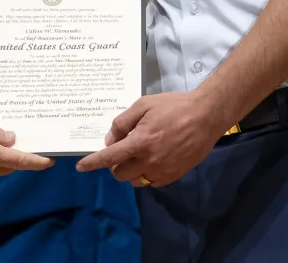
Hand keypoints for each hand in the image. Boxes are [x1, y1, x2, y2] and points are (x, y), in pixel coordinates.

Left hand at [76, 91, 226, 187]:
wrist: (206, 116)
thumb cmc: (173, 106)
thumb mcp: (143, 105)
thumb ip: (123, 123)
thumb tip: (110, 140)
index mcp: (140, 142)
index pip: (109, 157)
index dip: (93, 163)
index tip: (81, 167)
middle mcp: (149, 161)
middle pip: (120, 173)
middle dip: (114, 164)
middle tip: (121, 150)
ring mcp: (163, 170)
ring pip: (135, 181)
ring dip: (130, 171)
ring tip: (137, 155)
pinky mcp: (174, 175)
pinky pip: (152, 182)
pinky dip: (146, 173)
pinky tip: (152, 159)